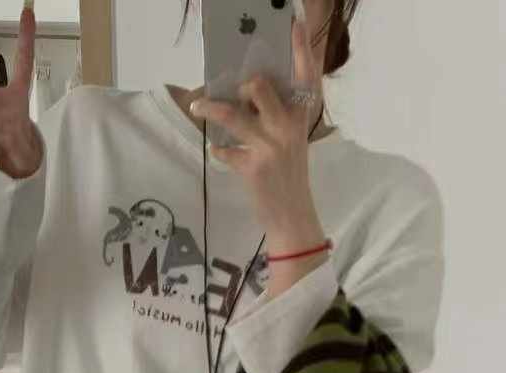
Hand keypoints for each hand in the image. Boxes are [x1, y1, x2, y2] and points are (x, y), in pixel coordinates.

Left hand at [190, 12, 326, 251]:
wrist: (293, 216)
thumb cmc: (289, 174)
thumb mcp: (292, 139)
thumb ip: (278, 114)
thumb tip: (246, 92)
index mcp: (301, 116)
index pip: (306, 75)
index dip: (300, 48)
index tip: (292, 23)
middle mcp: (288, 127)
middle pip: (258, 86)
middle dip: (241, 86)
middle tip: (235, 94)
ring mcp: (270, 147)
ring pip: (233, 114)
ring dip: (210, 108)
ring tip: (199, 107)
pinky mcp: (253, 168)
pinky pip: (225, 150)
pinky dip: (219, 151)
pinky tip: (219, 151)